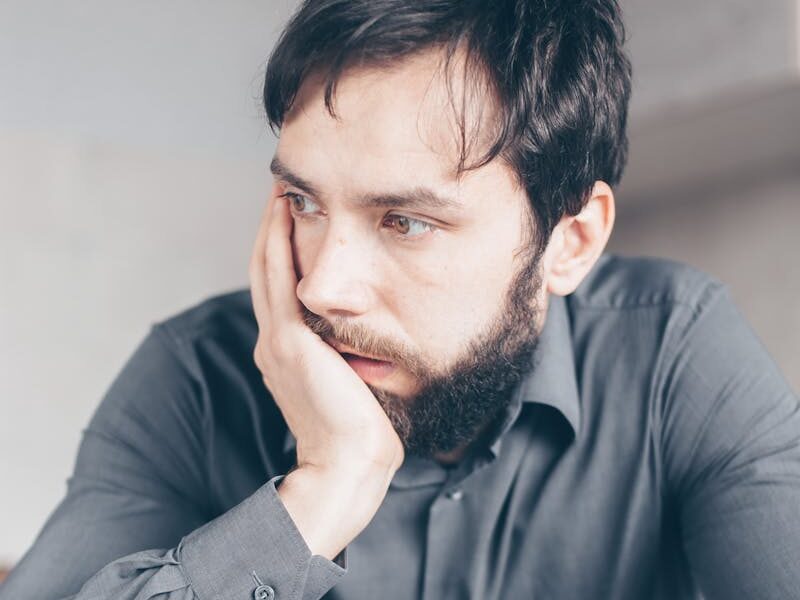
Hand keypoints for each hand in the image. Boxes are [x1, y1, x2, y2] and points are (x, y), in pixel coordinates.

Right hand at [248, 186, 403, 556]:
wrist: (347, 465)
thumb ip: (343, 356)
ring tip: (280, 191)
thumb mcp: (347, 385)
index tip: (292, 220)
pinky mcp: (290, 342)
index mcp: (285, 353)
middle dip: (271, 230)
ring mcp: (277, 341)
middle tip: (281, 191)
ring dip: (272, 228)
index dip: (280, 253)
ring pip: (267, 269)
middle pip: (265, 272)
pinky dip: (279, 245)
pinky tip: (284, 214)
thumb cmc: (359, 432)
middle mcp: (273, 343)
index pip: (277, 291)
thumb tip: (363, 338)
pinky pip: (280, 280)